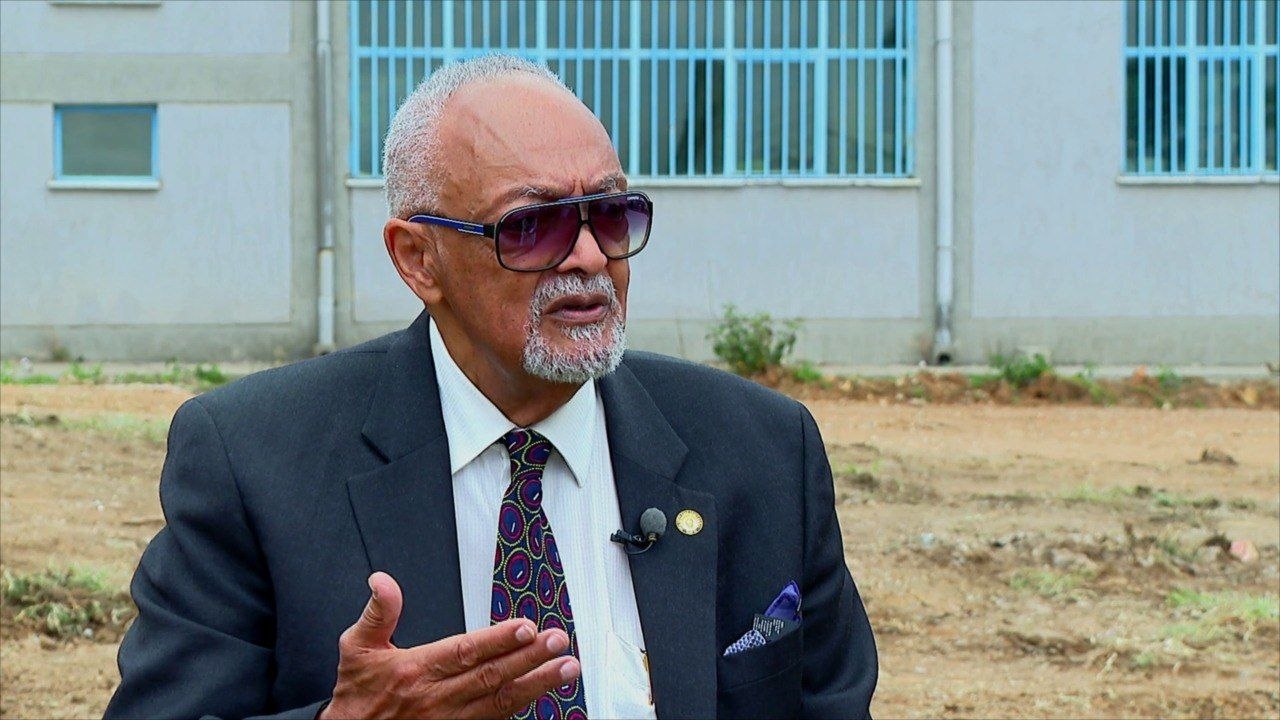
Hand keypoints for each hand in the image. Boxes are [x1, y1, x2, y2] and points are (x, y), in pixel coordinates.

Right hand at [319, 572, 578, 718]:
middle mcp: (438, 698)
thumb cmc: (358, 695)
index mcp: (416, 671)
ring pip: (501, 701)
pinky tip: (543, 693)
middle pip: (491, 676)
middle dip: (530, 659)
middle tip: (559, 643)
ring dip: (537, 684)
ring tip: (566, 669)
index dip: (497, 640)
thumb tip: (383, 581)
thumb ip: (378, 613)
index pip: (465, 653)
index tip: (527, 628)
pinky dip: (520, 707)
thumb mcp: (357, 648)